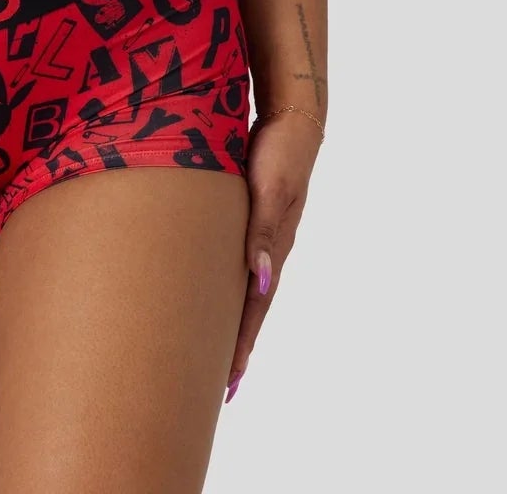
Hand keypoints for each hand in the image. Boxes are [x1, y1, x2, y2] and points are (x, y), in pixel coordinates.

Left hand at [225, 109, 322, 402]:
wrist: (294, 119)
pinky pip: (237, 260)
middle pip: (251, 308)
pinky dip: (226, 285)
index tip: (228, 383)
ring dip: (231, 319)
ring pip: (244, 287)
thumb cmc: (281, 150)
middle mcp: (269, 248)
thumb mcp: (273, 189)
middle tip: (220, 387)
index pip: (255, 309)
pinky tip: (213, 289)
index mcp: (275, 248)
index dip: (241, 345)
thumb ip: (265, 231)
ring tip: (214, 349)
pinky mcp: (251, 216)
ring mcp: (262, 233)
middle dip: (236, 346)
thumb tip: (260, 282)